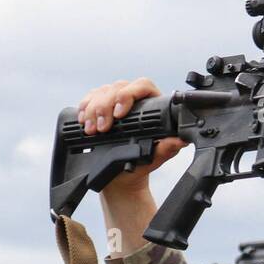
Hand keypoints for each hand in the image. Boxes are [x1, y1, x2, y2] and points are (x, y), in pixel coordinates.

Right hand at [76, 77, 186, 191]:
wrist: (122, 177)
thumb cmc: (141, 165)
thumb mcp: (154, 159)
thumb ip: (167, 149)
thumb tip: (180, 140)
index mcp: (152, 105)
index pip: (143, 86)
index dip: (129, 94)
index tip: (119, 114)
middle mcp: (133, 99)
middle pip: (118, 87)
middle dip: (105, 106)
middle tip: (102, 129)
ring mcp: (115, 101)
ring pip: (101, 92)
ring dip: (93, 110)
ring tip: (91, 130)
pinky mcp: (99, 107)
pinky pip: (89, 99)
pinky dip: (84, 108)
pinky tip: (83, 121)